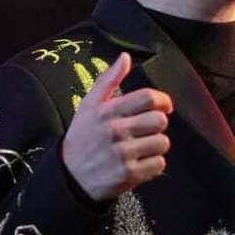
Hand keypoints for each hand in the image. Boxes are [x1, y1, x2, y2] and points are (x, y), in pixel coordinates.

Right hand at [60, 52, 173, 202]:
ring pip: (162, 143)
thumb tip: (125, 57)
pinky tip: (140, 162)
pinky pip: (159, 165)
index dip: (163, 100)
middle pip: (159, 120)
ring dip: (156, 145)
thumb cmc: (82, 138)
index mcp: (107, 111)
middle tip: (148, 129)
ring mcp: (123, 155)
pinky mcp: (129, 175)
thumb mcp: (88, 106)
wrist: (69, 177)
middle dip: (158, 124)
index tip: (164, 106)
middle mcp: (116, 132)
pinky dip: (153, 164)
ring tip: (142, 147)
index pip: (148, 98)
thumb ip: (108, 80)